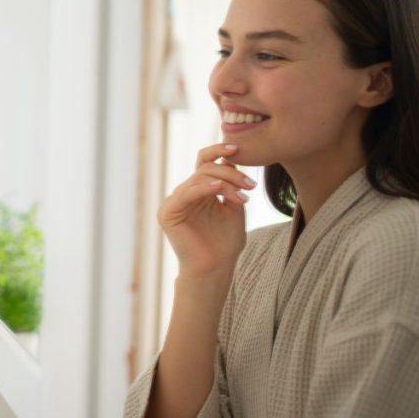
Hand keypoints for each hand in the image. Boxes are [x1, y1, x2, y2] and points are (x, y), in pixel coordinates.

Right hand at [157, 143, 252, 279]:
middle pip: (205, 168)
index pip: (204, 162)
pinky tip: (220, 189)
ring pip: (199, 178)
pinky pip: (186, 193)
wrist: (215, 269)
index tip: (239, 149)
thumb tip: (231, 159)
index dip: (219, 151)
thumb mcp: (233, 208)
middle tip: (251, 185)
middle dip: (231, 173)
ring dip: (225, 183)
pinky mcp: (168, 213)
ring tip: (244, 197)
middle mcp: (184, 193)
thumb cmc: (225, 243)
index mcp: (198, 190)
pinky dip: (204, 188)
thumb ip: (231, 185)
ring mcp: (174, 202)